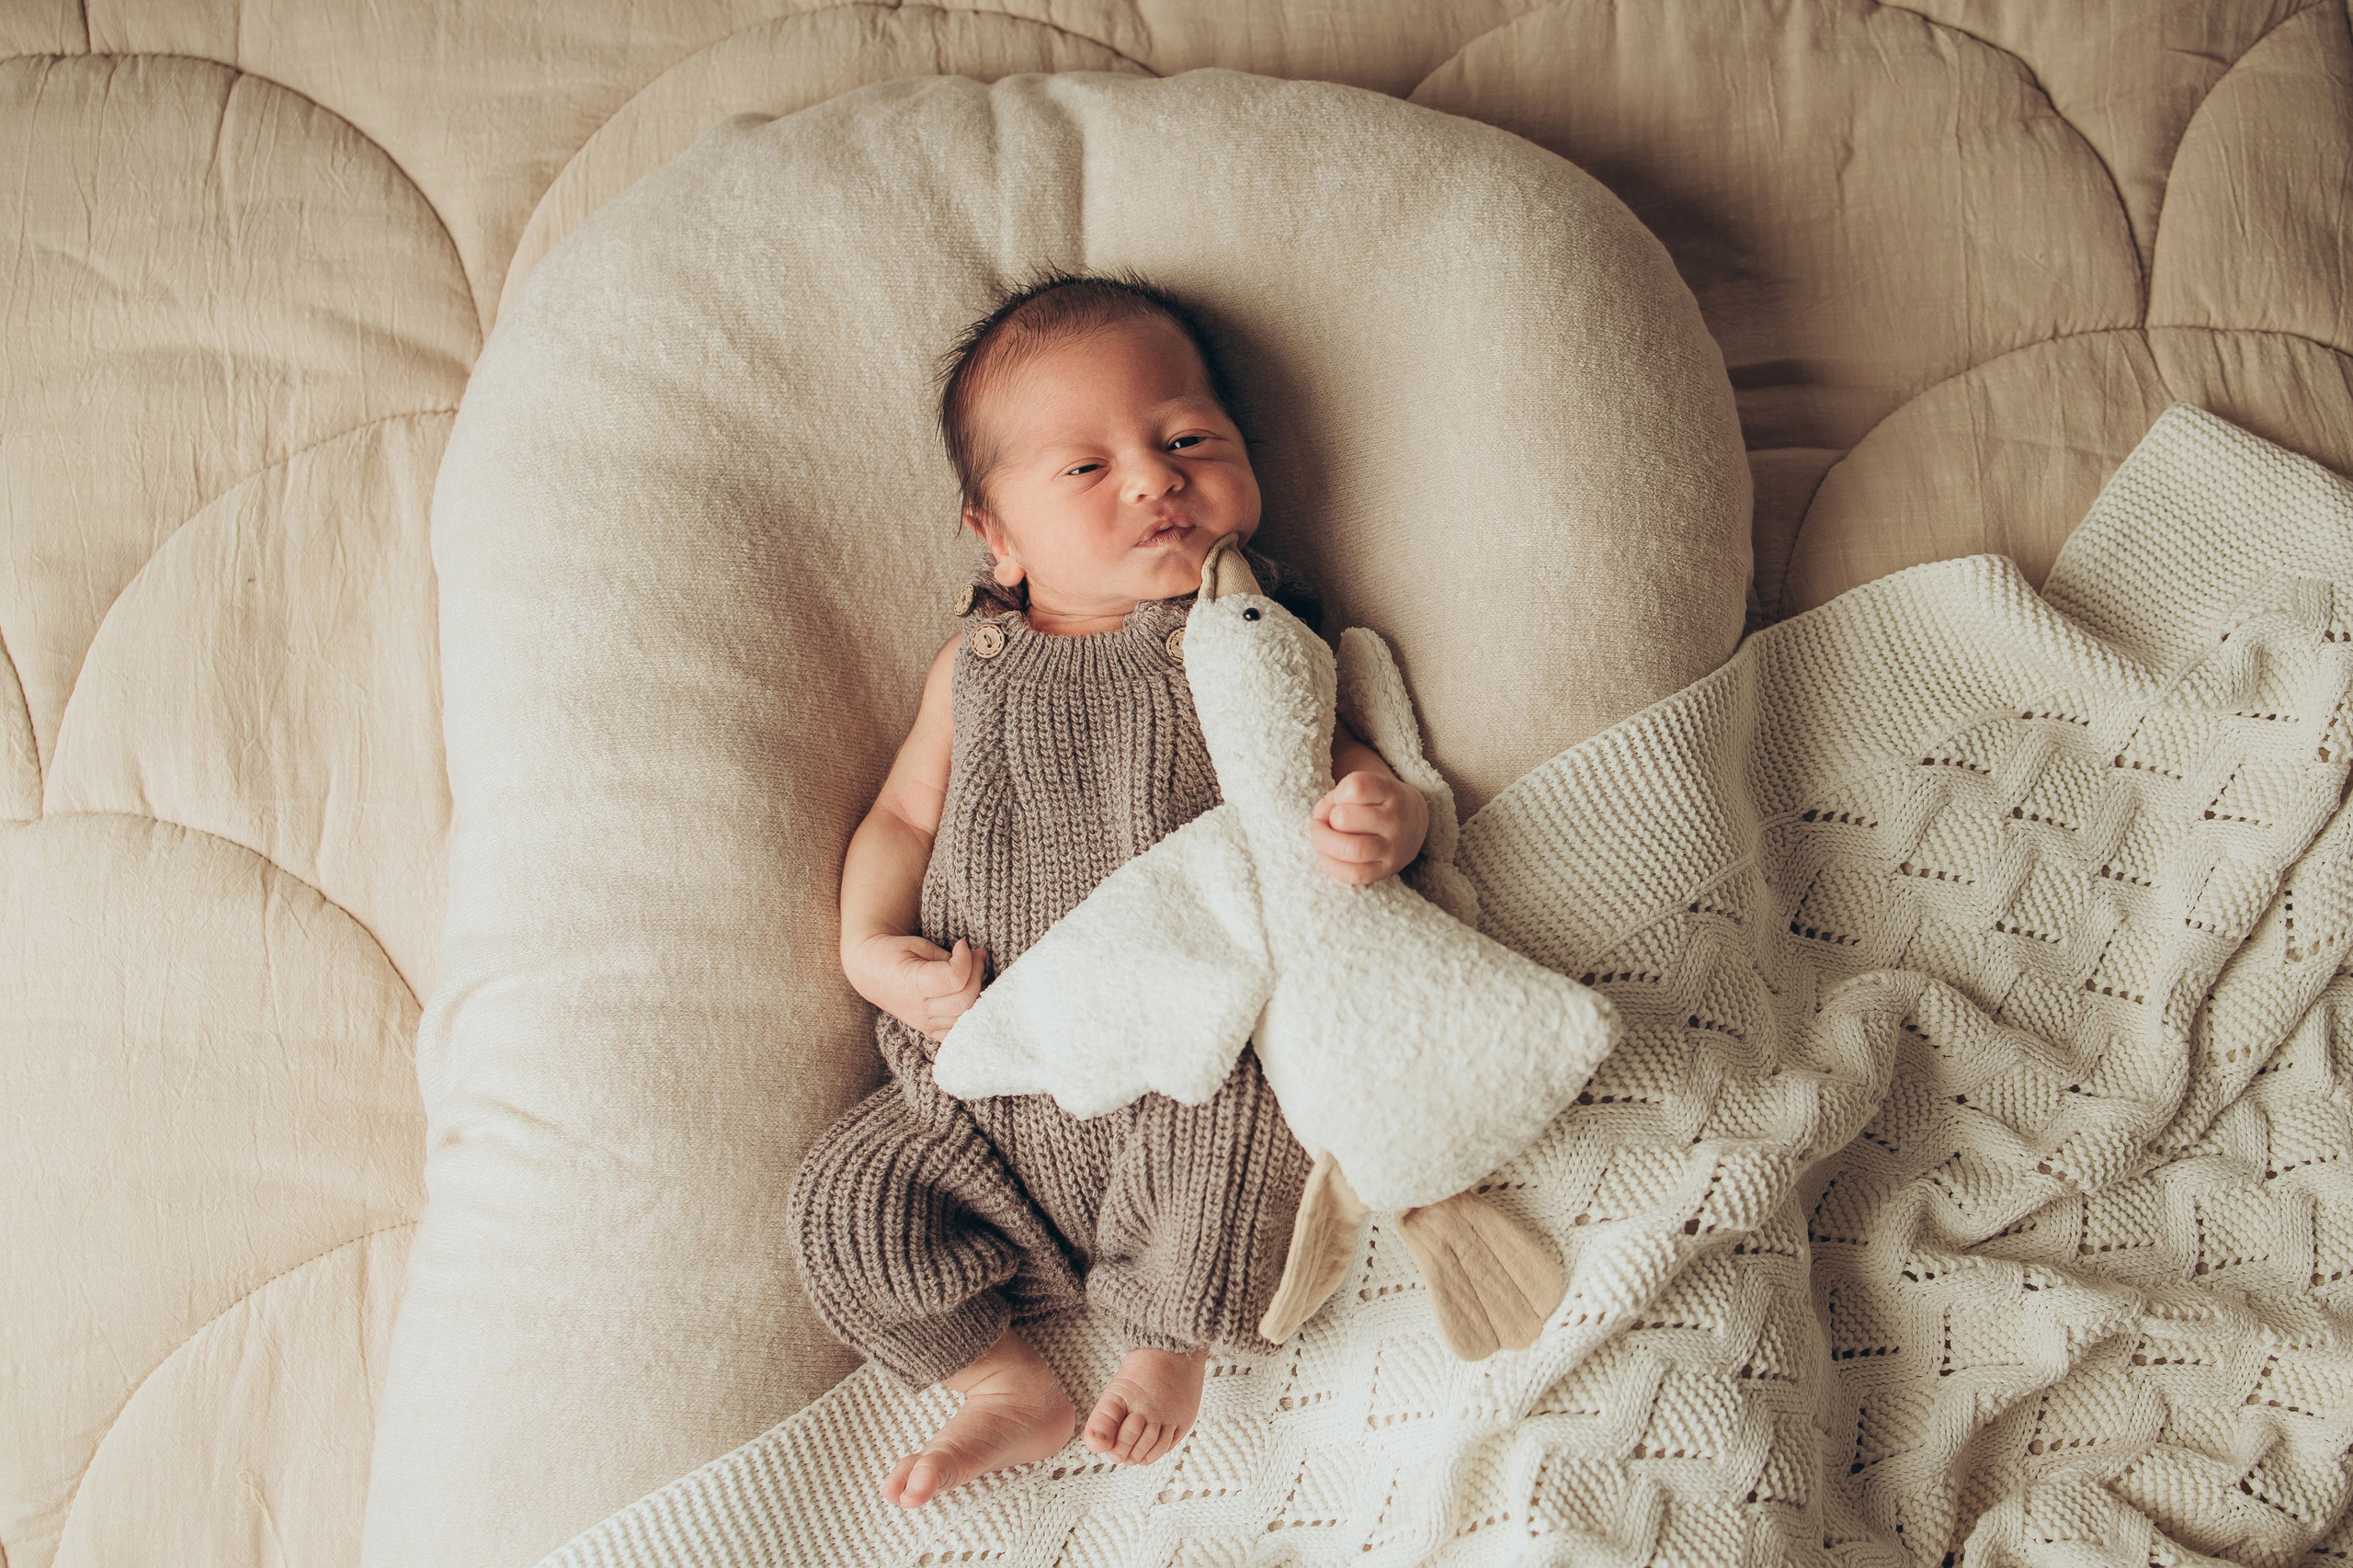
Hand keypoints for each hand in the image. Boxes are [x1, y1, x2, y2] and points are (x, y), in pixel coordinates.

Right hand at [849, 933, 988, 1041]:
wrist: (869, 970)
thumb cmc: (892, 953)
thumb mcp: (917, 945)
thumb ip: (945, 957)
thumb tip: (973, 962)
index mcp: (912, 985)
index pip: (954, 979)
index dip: (966, 960)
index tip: (962, 945)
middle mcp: (918, 1009)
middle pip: (964, 1000)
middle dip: (977, 974)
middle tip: (977, 956)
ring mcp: (923, 1023)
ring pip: (965, 1016)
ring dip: (977, 993)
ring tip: (974, 973)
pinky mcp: (927, 1028)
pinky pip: (956, 1030)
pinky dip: (968, 1014)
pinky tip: (968, 994)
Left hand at [1308, 770, 1428, 884]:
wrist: (1413, 823)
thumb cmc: (1376, 803)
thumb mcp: (1364, 789)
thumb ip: (1335, 799)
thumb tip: (1319, 822)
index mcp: (1391, 792)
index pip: (1355, 787)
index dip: (1338, 793)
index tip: (1341, 798)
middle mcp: (1395, 820)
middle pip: (1345, 819)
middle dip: (1326, 820)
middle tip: (1325, 821)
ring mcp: (1393, 848)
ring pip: (1351, 849)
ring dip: (1325, 843)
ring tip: (1322, 839)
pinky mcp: (1386, 870)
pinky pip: (1353, 874)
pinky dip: (1331, 865)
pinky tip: (1327, 855)